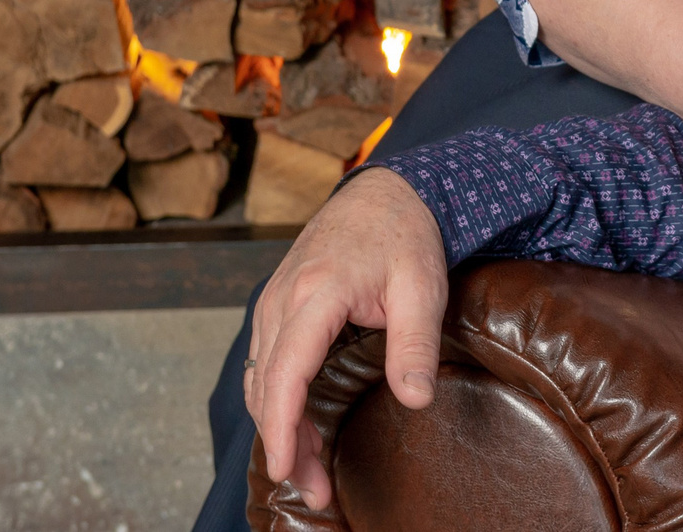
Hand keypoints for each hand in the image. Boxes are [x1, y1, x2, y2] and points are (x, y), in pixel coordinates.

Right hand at [248, 168, 450, 512]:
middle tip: (316, 491)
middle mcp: (282, 298)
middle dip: (285, 444)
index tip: (286, 471)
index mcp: (316, 294)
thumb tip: (416, 399)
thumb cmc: (405, 236)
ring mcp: (273, 300)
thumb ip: (415, 345)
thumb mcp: (422, 287)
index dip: (282, 427)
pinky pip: (263, 362)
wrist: (386, 191)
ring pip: (259, 378)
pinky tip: (297, 428)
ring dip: (278, 427)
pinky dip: (273, 400)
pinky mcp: (276, 305)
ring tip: (310, 471)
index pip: (286, 373)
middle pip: (267, 386)